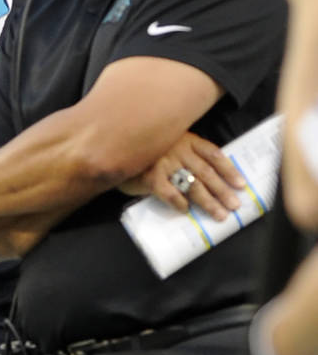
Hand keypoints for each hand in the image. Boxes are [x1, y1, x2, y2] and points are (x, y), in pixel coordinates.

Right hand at [121, 131, 244, 220]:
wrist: (112, 149)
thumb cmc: (144, 150)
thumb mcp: (167, 143)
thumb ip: (184, 154)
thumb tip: (207, 178)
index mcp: (186, 140)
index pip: (213, 155)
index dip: (229, 170)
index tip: (241, 184)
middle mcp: (178, 150)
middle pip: (207, 173)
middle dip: (223, 191)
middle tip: (234, 206)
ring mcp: (164, 162)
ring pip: (193, 185)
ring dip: (208, 202)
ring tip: (219, 214)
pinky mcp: (150, 176)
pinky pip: (170, 193)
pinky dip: (179, 203)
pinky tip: (186, 211)